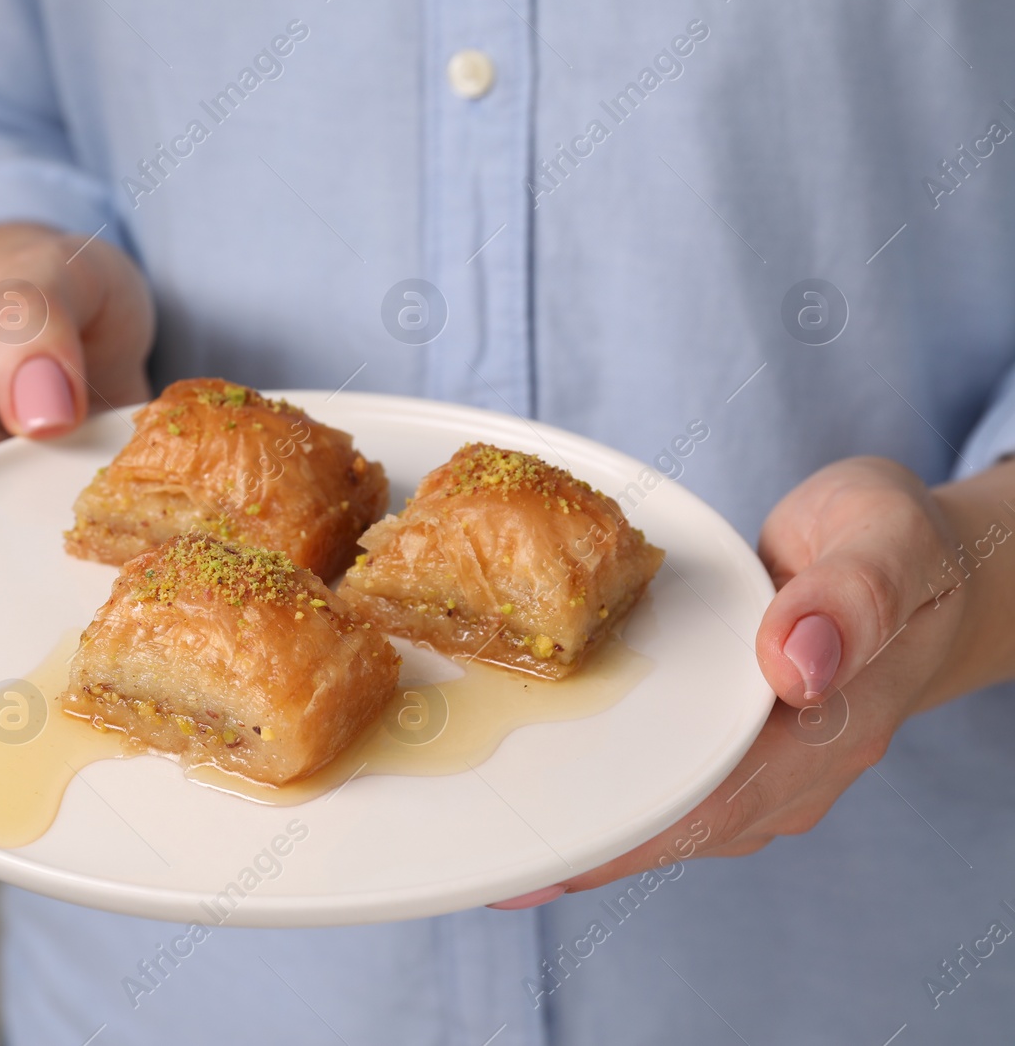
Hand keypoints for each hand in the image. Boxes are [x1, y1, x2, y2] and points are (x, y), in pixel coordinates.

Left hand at [497, 455, 1014, 906]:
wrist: (915, 562)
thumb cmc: (897, 547)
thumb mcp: (886, 541)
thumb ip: (852, 597)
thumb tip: (794, 662)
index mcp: (827, 735)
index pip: (714, 809)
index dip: (627, 839)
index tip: (544, 860)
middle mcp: (787, 771)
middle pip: (671, 826)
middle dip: (581, 842)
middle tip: (485, 856)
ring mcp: (757, 765)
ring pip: (661, 809)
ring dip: (582, 818)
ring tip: (489, 831)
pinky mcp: (727, 744)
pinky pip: (659, 774)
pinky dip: (601, 779)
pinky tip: (531, 777)